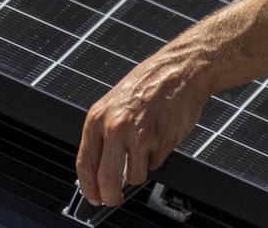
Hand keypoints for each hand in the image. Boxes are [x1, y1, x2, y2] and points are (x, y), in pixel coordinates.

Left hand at [76, 48, 207, 206]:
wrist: (181, 68)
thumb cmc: (151, 81)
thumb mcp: (116, 103)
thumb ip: (106, 134)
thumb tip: (102, 169)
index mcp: (99, 117)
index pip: (85, 164)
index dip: (88, 187)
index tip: (94, 197)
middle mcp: (116, 127)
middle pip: (107, 180)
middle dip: (111, 196)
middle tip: (115, 198)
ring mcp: (139, 135)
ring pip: (134, 176)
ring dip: (141, 169)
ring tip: (147, 142)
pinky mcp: (161, 141)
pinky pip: (155, 163)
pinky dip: (158, 155)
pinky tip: (161, 132)